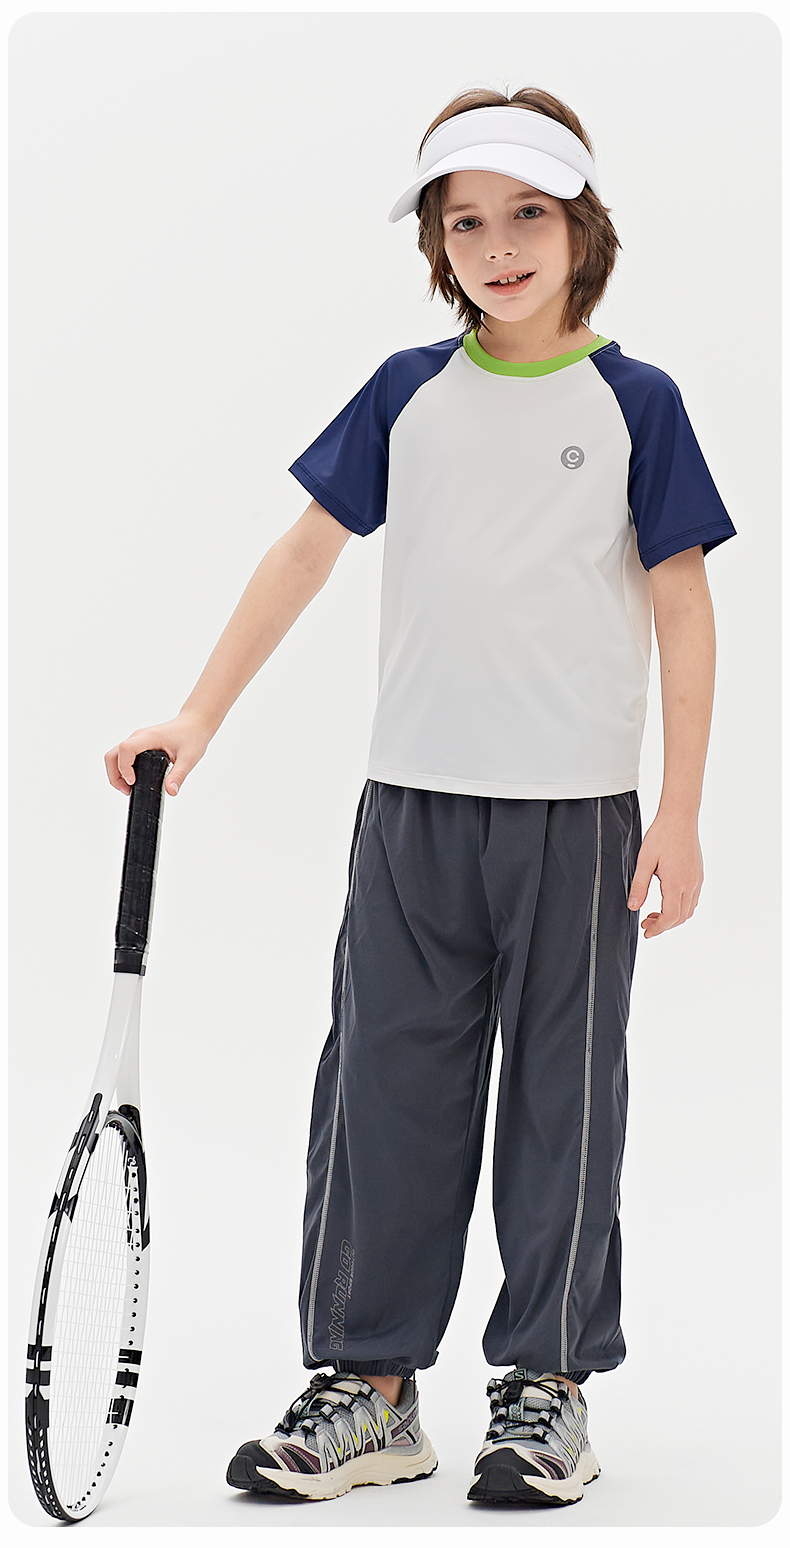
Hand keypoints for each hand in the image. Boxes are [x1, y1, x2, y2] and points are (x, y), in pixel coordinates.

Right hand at [104, 710, 211, 796]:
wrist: (195, 724)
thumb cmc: (193, 736)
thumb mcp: (189, 759)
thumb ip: (178, 775)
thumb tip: (171, 791)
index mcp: (149, 737)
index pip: (125, 749)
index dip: (124, 768)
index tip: (133, 782)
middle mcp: (139, 736)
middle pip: (112, 754)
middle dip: (114, 775)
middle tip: (127, 790)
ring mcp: (137, 739)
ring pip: (114, 755)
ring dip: (116, 773)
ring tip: (129, 788)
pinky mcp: (139, 743)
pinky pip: (122, 755)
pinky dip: (121, 769)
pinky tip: (133, 780)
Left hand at [627, 811, 703, 938]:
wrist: (680, 817)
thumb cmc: (661, 836)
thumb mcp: (644, 861)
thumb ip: (639, 886)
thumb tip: (633, 907)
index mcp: (676, 883)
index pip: (670, 917)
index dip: (658, 928)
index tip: (646, 932)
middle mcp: (691, 884)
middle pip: (681, 917)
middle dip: (664, 925)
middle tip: (645, 923)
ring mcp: (697, 880)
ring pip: (689, 910)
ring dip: (673, 917)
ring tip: (654, 913)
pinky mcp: (699, 874)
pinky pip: (693, 899)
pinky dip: (681, 907)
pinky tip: (666, 900)